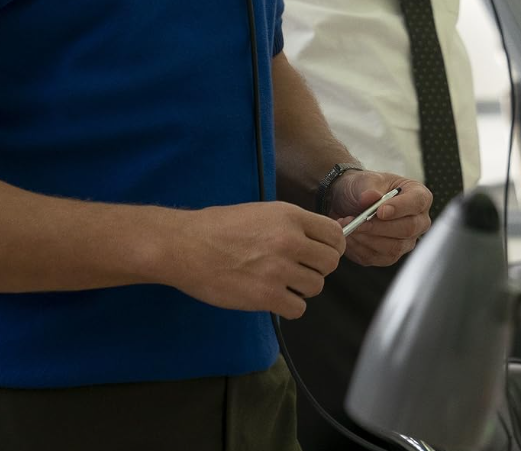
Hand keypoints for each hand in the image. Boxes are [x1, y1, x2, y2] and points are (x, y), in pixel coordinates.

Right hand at [169, 201, 343, 319]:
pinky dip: (289, 306)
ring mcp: (278, 269)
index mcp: (290, 217)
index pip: (335, 235)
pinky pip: (298, 308)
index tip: (322, 253)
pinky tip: (274, 298)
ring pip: (316, 286)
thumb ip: (293, 225)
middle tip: (300, 270)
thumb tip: (320, 237)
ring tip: (282, 283)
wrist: (185, 246)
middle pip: (330, 263)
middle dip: (318, 268)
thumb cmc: (218, 227)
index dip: (332, 247)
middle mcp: (289, 241)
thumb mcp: (262, 213)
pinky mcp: (265, 296)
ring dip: (303, 288)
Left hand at [327, 170, 433, 267]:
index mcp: (419, 196)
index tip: (380, 211)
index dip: (400, 208)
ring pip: (393, 247)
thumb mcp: (365, 180)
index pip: (417, 202)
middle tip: (358, 221)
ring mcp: (406, 241)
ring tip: (349, 226)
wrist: (350, 203)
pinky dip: (359, 247)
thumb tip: (370, 197)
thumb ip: (369, 188)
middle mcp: (418, 221)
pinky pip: (377, 257)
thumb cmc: (365, 188)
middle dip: (379, 227)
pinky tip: (350, 235)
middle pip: (408, 229)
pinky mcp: (390, 256)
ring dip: (367, 238)